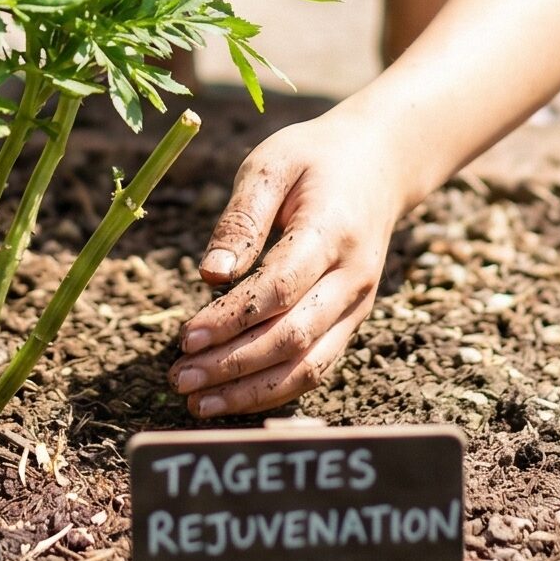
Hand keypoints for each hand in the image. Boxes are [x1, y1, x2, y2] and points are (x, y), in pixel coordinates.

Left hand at [170, 109, 406, 417]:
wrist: (379, 164)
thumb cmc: (314, 159)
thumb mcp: (272, 164)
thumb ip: (241, 218)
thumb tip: (209, 275)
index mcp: (331, 231)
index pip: (278, 289)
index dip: (230, 319)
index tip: (184, 337)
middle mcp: (352, 277)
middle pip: (292, 337)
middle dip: (233, 365)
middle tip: (180, 378)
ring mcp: (358, 304)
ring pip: (308, 365)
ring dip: (252, 391)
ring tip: (199, 402)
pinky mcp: (352, 320)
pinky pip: (318, 366)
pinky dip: (276, 389)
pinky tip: (234, 397)